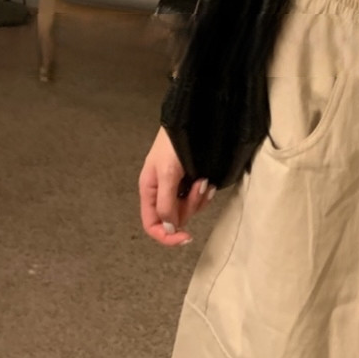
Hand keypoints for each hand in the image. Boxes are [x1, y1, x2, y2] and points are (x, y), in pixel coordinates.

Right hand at [138, 126, 215, 246]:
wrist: (192, 120)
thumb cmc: (174, 143)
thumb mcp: (168, 173)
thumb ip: (166, 202)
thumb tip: (168, 229)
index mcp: (149, 191)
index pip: (152, 225)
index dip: (167, 236)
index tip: (186, 237)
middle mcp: (161, 192)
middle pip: (174, 218)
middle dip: (190, 207)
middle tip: (199, 187)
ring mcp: (176, 187)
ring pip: (188, 208)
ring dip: (199, 198)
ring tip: (204, 180)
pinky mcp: (190, 180)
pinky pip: (198, 197)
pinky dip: (205, 193)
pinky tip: (209, 181)